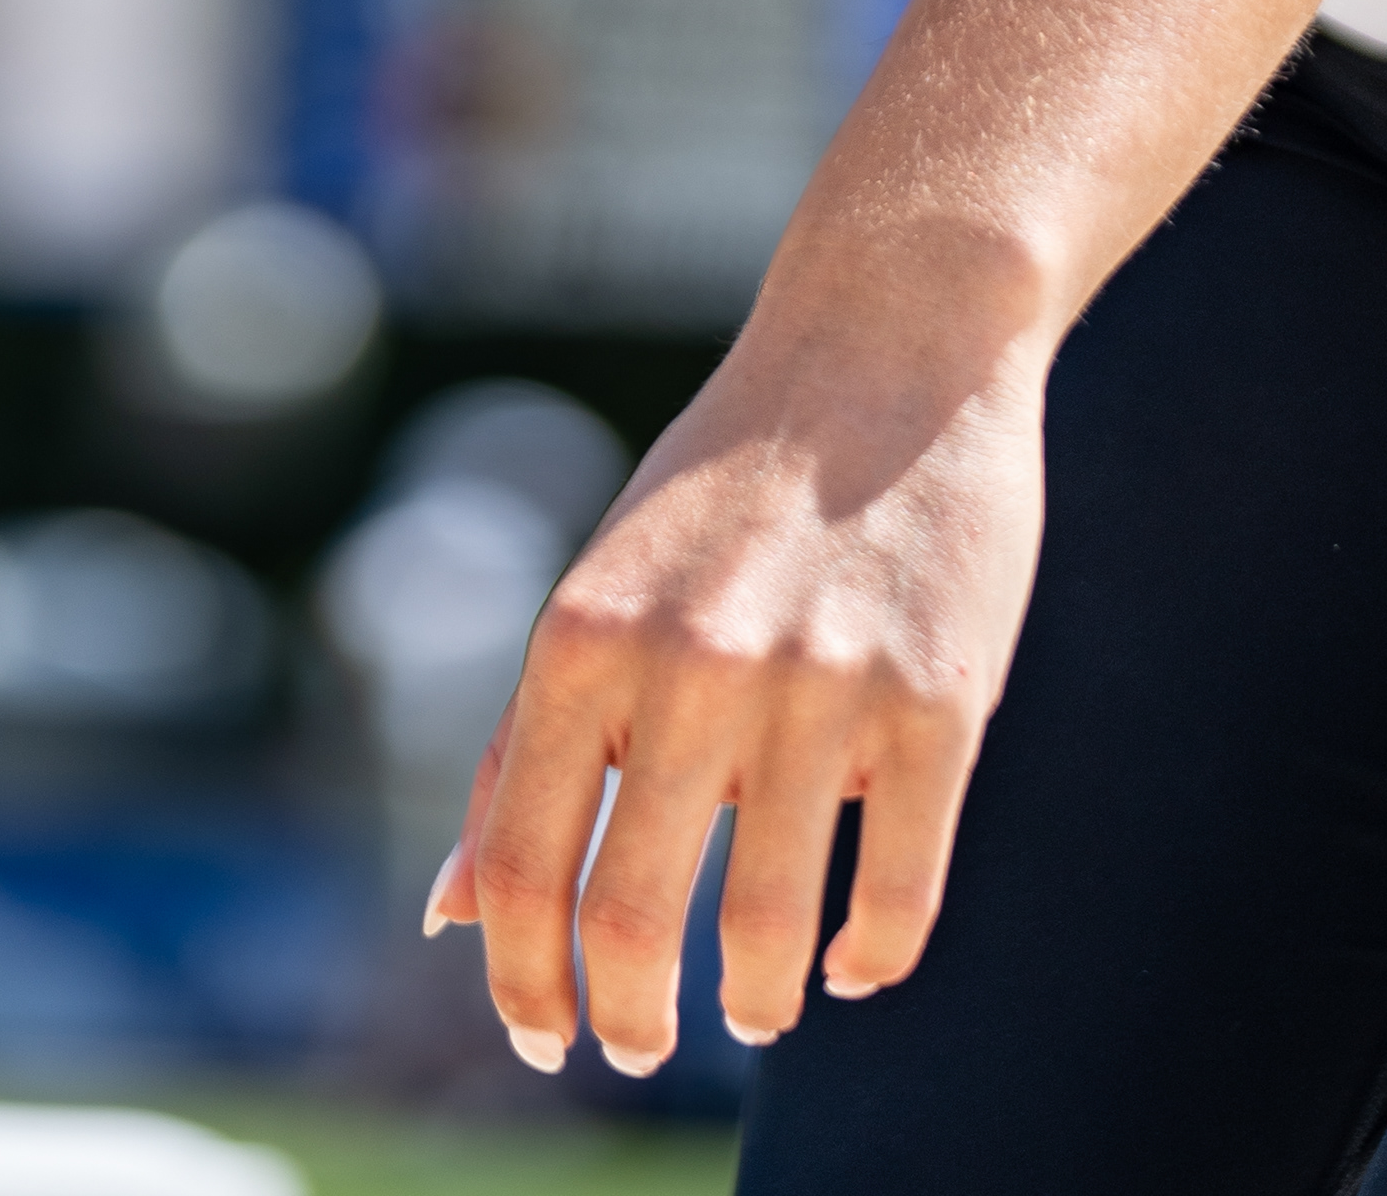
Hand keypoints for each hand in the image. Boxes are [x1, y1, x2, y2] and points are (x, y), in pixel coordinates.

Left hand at [427, 241, 1050, 1075]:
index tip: (547, 1037)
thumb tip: (449, 918)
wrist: (890, 342)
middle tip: (643, 1045)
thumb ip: (520, 748)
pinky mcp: (937, 702)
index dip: (521, 979)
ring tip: (761, 1011)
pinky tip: (851, 961)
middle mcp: (690, 663)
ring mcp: (820, 685)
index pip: (521, 864)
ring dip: (758, 1006)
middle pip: (634, 921)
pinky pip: (897, 898)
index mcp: (585, 634)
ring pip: (770, 937)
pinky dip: (869, 959)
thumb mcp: (600, 590)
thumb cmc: (726, 487)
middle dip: (633, 1021)